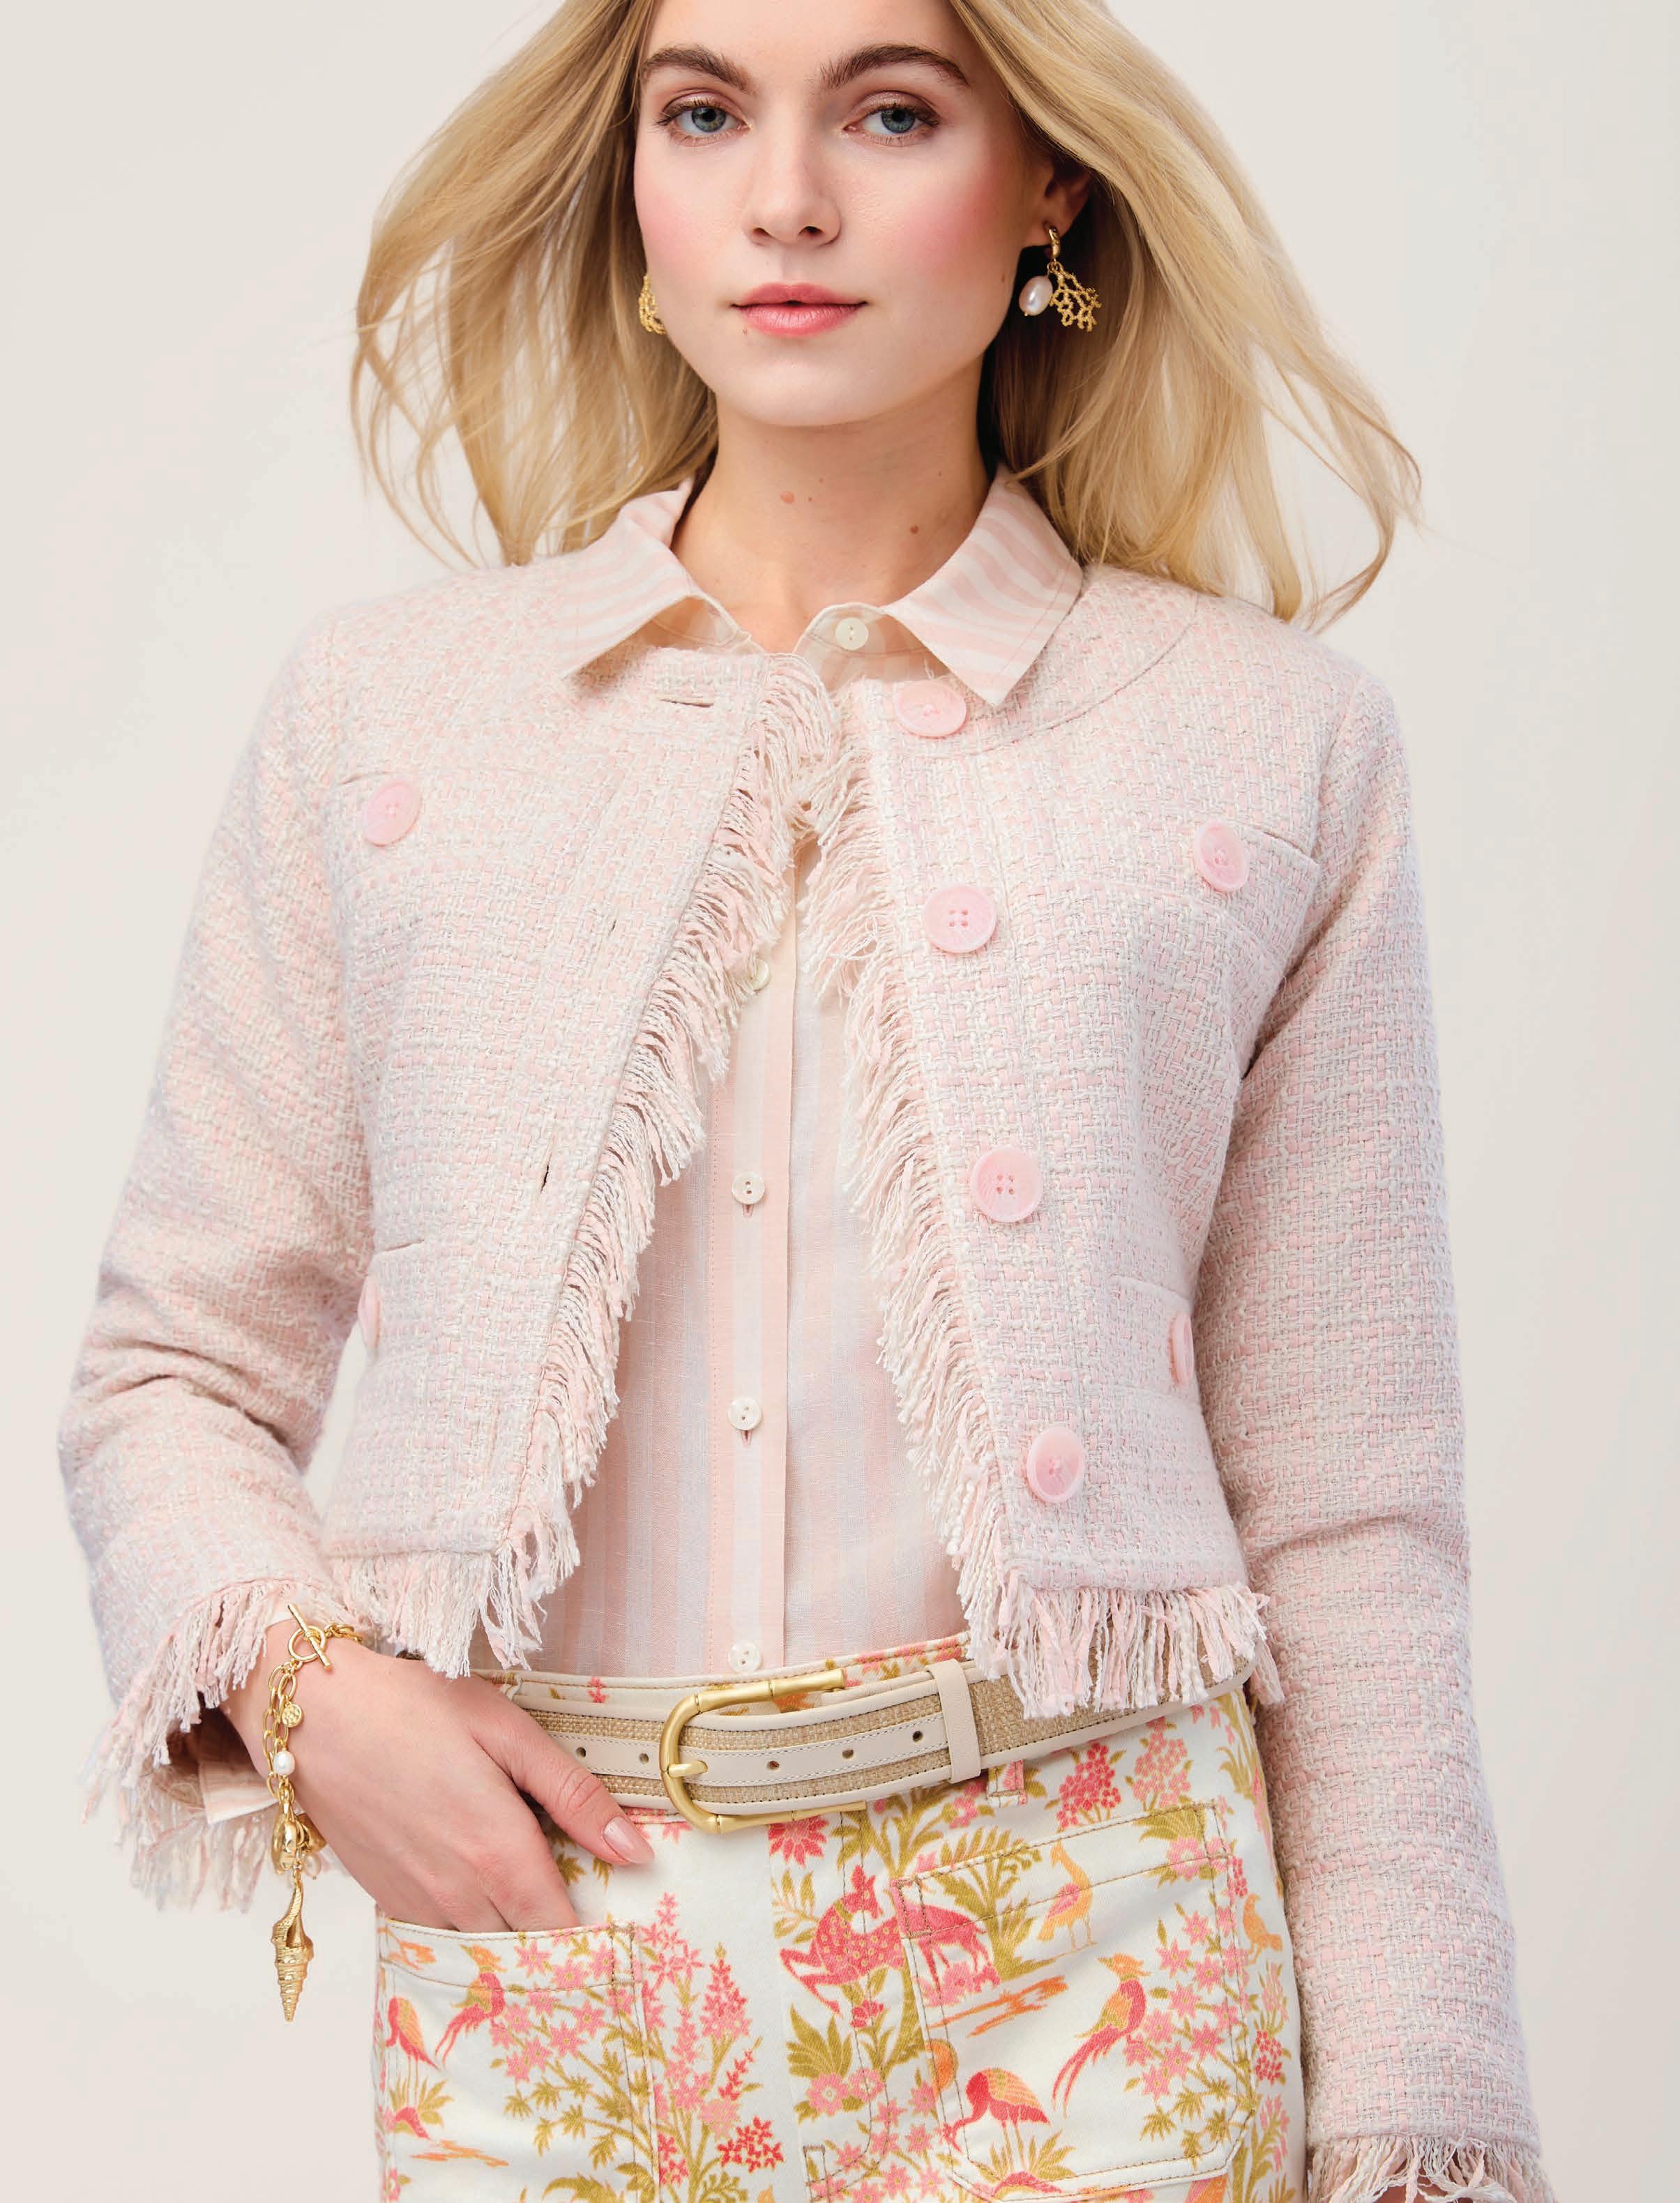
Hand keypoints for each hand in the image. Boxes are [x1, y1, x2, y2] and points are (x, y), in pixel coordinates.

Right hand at [220, 1619, 653, 1930]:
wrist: (314, 1716)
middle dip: (555, 1932)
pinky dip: (467, 1922)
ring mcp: (417, 1905)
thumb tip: (635, 1852)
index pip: (563, 1931)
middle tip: (579, 1899)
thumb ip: (575, 1795)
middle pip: (524, 1945)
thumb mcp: (509, 1734)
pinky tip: (476, 1882)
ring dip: (511, 1932)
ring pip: (482, 1945)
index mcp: (499, 1854)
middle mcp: (459, 1895)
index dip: (594, 1936)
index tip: (618, 1923)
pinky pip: (441, 1934)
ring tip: (530, 1891)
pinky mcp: (386, 1901)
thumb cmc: (415, 1709)